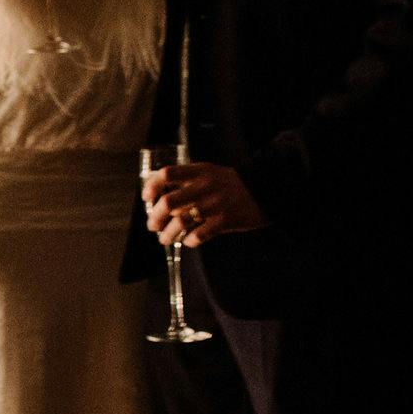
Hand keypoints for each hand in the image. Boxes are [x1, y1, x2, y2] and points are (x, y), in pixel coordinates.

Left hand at [143, 163, 267, 246]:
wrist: (266, 188)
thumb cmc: (231, 183)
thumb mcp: (208, 172)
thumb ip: (186, 179)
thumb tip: (158, 193)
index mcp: (198, 171)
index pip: (167, 174)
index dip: (152, 186)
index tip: (146, 198)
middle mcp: (204, 187)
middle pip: (168, 202)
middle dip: (155, 217)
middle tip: (152, 226)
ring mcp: (215, 204)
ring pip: (181, 221)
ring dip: (168, 233)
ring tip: (164, 239)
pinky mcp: (226, 220)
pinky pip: (200, 234)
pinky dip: (189, 240)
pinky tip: (188, 241)